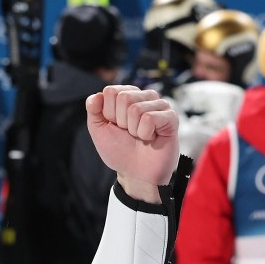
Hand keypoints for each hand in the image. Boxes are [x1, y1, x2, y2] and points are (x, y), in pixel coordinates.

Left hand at [85, 85, 179, 203]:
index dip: (108, 112)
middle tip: (129, 133)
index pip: (111, 91)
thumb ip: (93, 109)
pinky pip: (149, 118)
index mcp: (128, 95)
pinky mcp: (171, 117)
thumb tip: (97, 95)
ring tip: (140, 136)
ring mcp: (160, 105)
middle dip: (121, 121)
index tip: (116, 125)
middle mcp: (145, 97)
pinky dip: (145, 133)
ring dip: (133, 129)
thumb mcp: (98, 129)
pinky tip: (151, 138)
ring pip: (136, 109)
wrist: (135, 173)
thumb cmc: (119, 150)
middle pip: (123, 97)